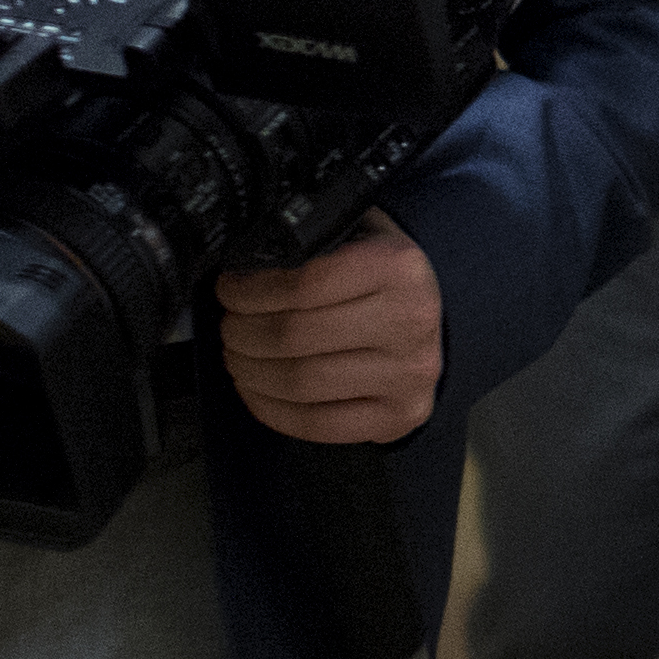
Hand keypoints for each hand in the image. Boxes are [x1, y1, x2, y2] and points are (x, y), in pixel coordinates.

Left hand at [213, 209, 439, 441]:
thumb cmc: (380, 276)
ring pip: (300, 382)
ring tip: (238, 356)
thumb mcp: (355, 234)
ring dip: (251, 371)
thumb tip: (242, 262)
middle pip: (295, 336)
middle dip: (243, 333)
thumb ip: (308, 243)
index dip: (250, 291)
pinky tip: (256, 390)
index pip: (303, 284)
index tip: (229, 290)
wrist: (430, 318)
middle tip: (230, 326)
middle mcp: (411, 321)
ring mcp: (409, 374)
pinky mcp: (400, 416)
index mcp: (398, 266)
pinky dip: (272, 410)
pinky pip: (318, 424)